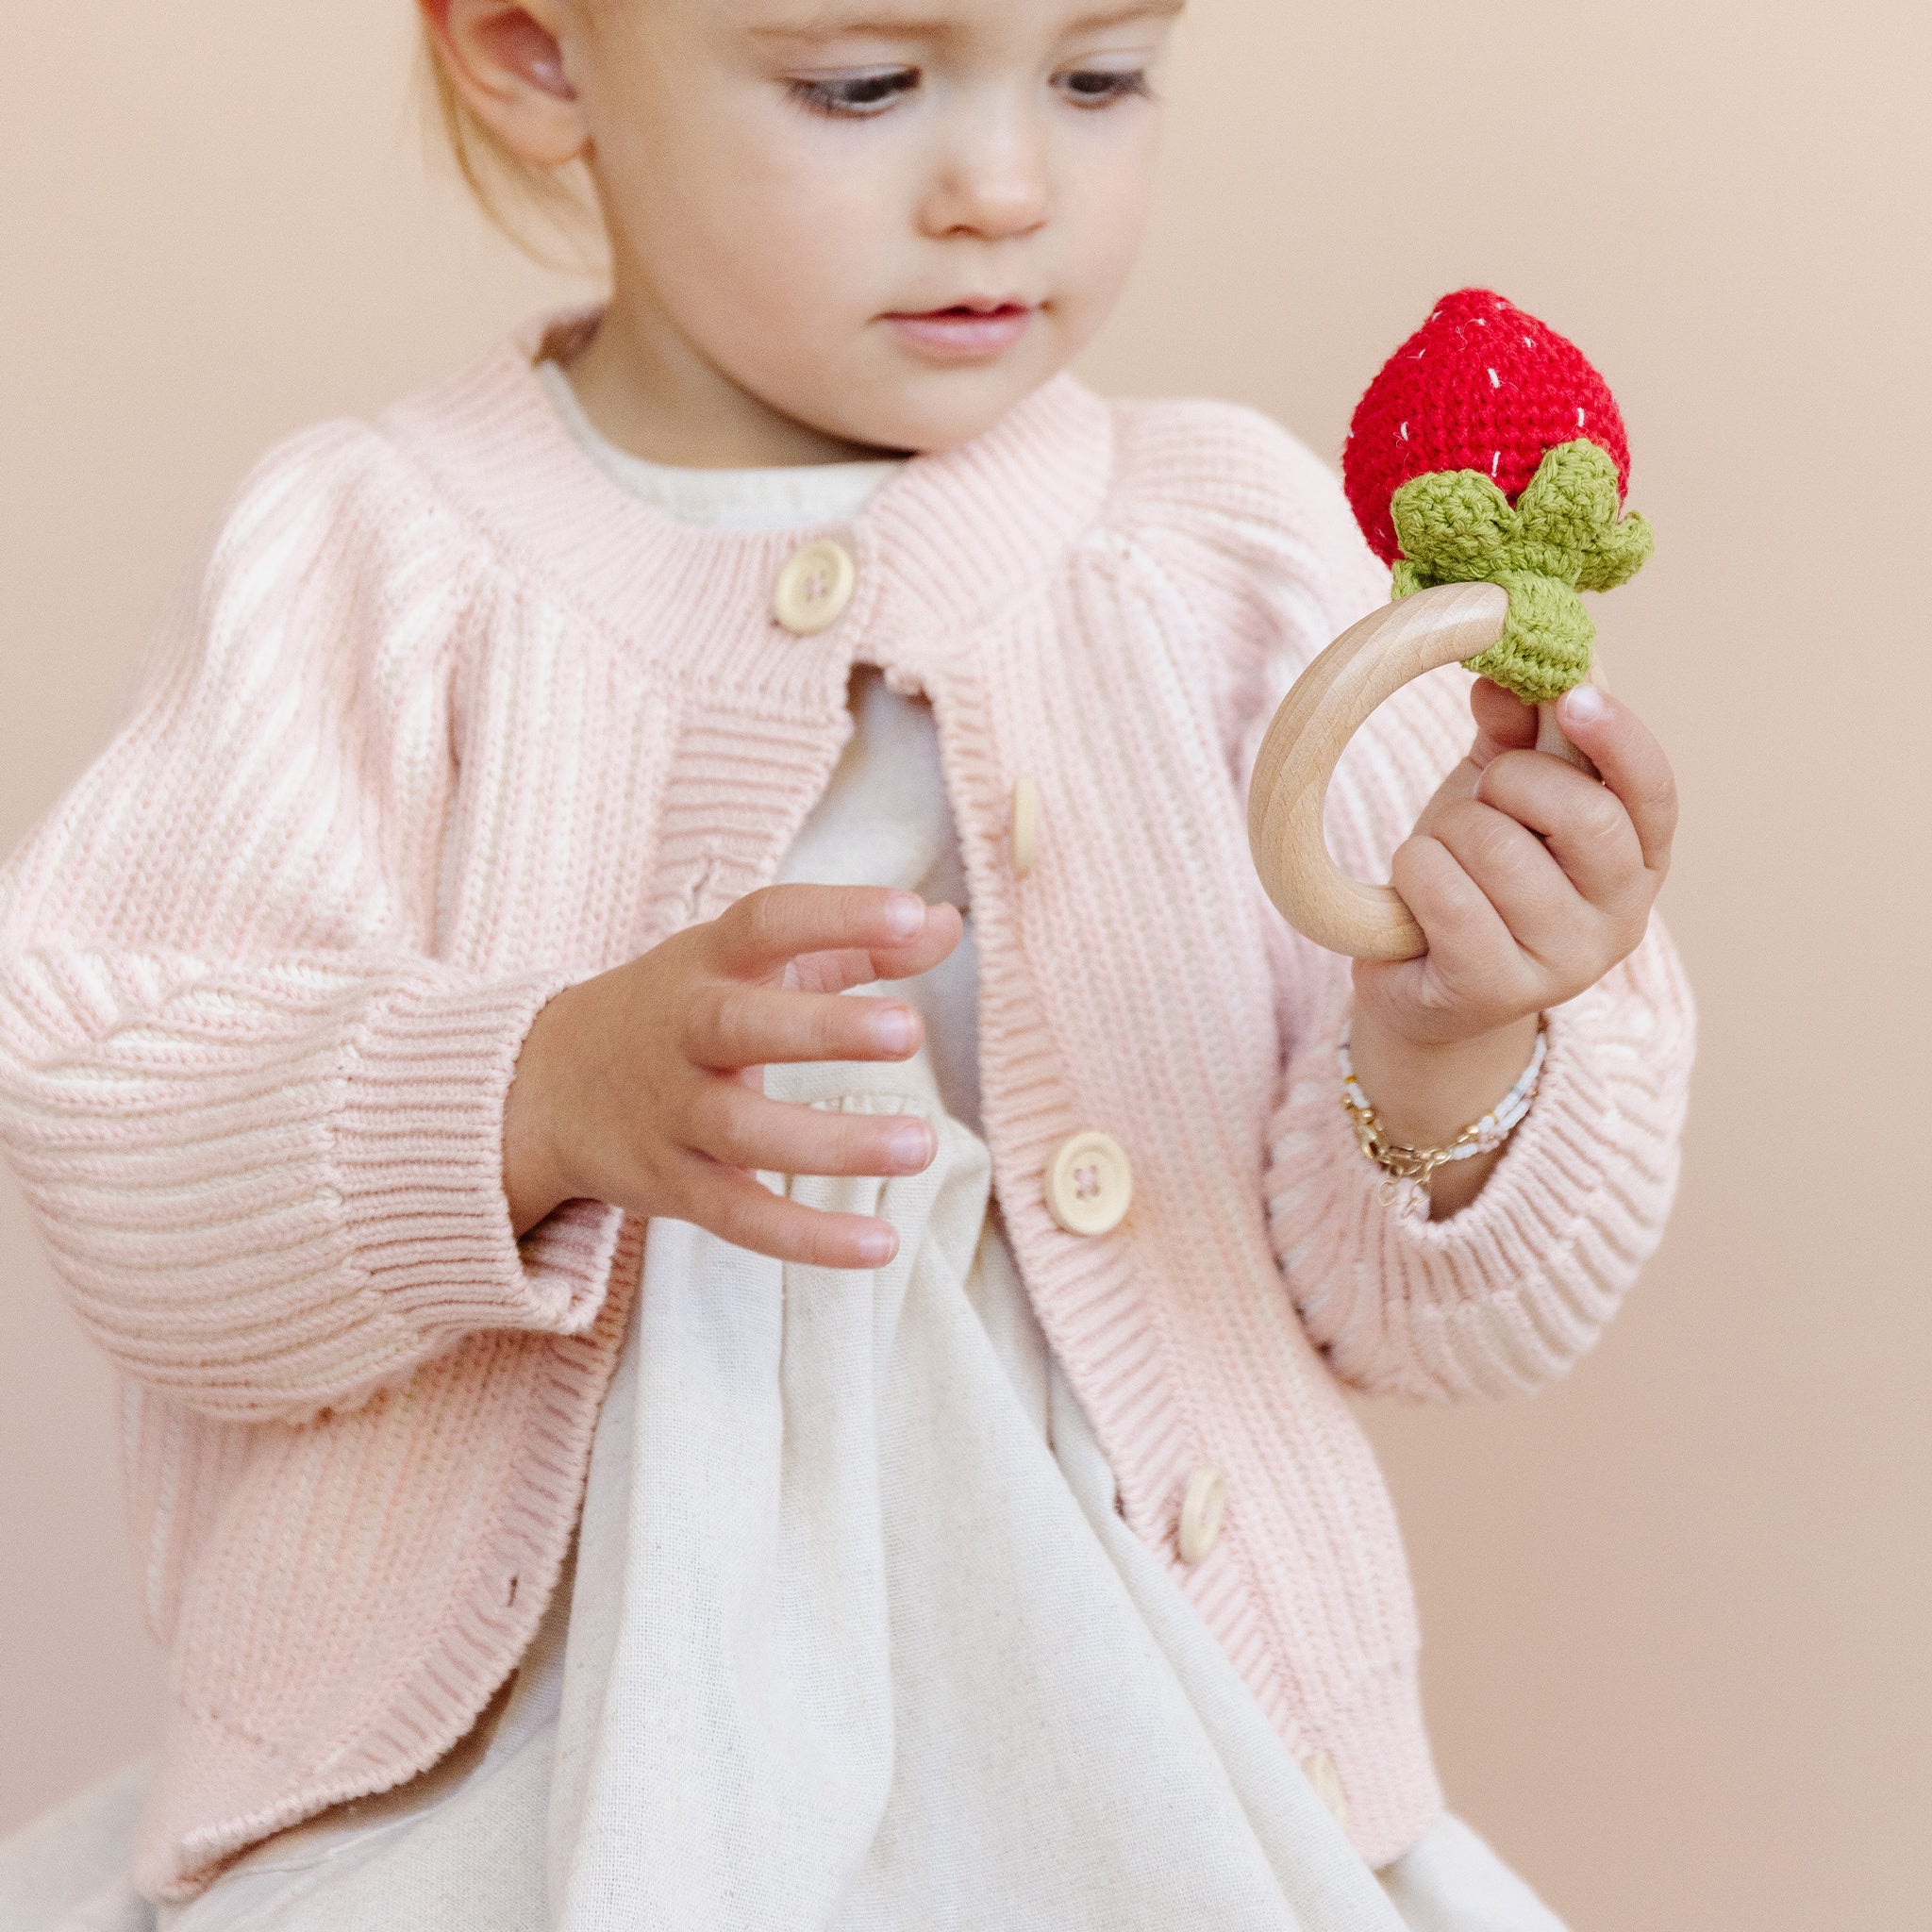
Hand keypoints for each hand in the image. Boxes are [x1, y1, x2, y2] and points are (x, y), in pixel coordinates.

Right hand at [503, 885, 962, 1267]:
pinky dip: (806, 1237)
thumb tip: (946, 924)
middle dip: (823, 1029)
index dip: (834, 915)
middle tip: (910, 1032)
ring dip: (833, 1143)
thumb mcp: (754, 964)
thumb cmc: (688, 1009)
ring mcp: (672, 1112)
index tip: (906, 914)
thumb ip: (855, 946)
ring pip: (745, 1132)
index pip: (766, 921)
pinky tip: (880, 1244)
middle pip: (741, 1026)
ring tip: (921, 1145)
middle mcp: (683, 1031)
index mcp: (710, 961)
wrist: (550, 1084)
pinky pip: (739, 1216)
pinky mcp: (673, 1186)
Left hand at [1346, 678, 1676, 1210]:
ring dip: (1447, 834)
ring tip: (1439, 856)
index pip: (1653, 790)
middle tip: (1477, 802)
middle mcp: (1620, 915)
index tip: (1573, 697)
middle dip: (1509, 784)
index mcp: (1637, 856)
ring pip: (1501, 850)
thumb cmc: (1473, 876)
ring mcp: (1565, 963)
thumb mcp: (1497, 795)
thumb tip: (1500, 676)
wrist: (1423, 984)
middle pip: (1584, 816)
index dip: (1619, 739)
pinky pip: (1449, 898)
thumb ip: (1513, 733)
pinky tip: (1415, 888)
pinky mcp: (1498, 992)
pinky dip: (1417, 874)